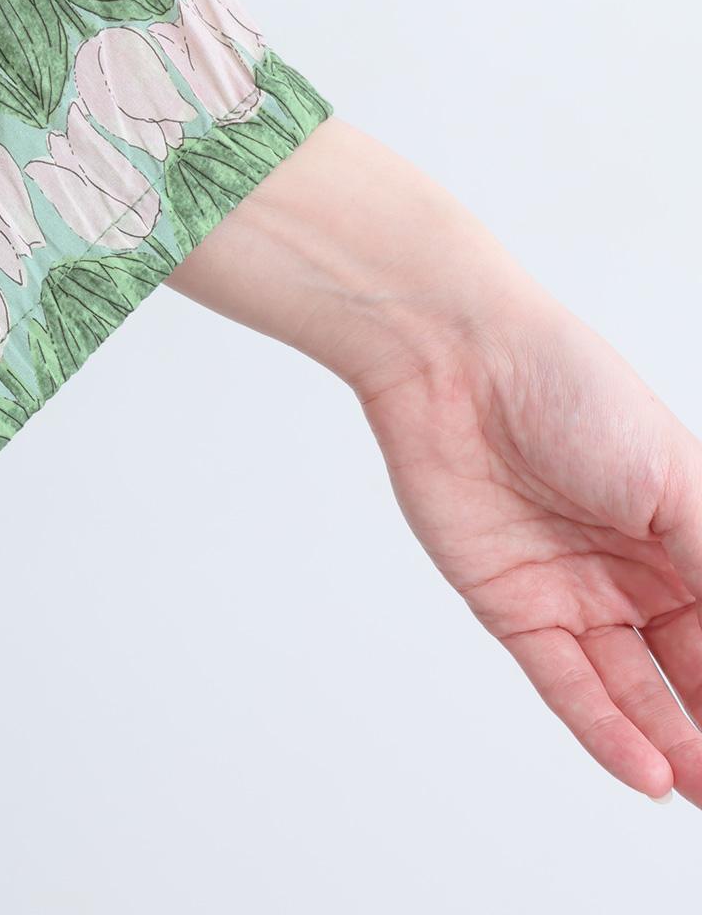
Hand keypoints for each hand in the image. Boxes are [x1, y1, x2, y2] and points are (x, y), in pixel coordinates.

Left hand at [362, 288, 701, 803]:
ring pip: (632, 689)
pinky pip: (563, 681)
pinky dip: (604, 728)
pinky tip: (648, 771)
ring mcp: (571, 589)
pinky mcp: (509, 604)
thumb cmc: (572, 390)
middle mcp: (632, 568)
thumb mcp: (676, 482)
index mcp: (684, 531)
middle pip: (689, 668)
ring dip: (671, 744)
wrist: (455, 362)